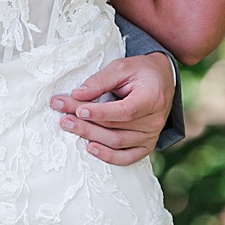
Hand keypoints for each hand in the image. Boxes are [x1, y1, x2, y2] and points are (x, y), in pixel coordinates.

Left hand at [50, 51, 175, 165]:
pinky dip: (108, 156)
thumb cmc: (140, 71)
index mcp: (152, 98)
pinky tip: (90, 148)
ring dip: (90, 136)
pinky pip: (127, 157)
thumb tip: (77, 95)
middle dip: (86, 123)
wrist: (161, 80)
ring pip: (117, 143)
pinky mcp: (147, 145)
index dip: (101, 112)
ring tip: (69, 126)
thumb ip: (100, 81)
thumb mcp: (122, 67)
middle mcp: (155, 120)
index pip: (125, 111)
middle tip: (63, 117)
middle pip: (116, 128)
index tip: (78, 109)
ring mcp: (152, 135)